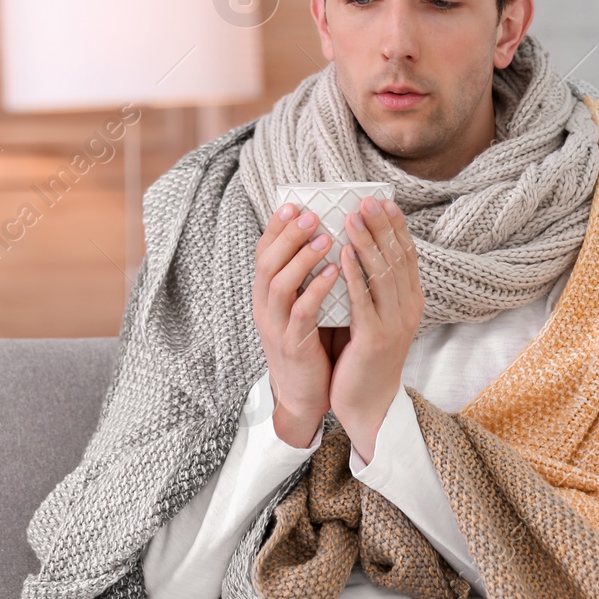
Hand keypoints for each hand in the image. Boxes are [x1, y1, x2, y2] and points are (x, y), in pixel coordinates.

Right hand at [252, 202, 342, 447]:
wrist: (304, 395)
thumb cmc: (310, 343)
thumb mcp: (302, 305)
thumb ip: (306, 277)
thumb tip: (326, 237)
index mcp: (266, 295)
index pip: (264, 252)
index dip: (277, 227)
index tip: (294, 203)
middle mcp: (264, 307)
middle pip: (267, 262)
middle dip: (288, 234)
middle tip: (310, 212)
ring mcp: (275, 326)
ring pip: (279, 284)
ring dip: (301, 258)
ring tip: (325, 237)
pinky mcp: (292, 345)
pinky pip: (301, 313)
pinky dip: (316, 290)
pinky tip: (335, 272)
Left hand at [329, 196, 423, 462]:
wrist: (369, 406)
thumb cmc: (366, 359)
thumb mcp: (378, 318)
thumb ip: (375, 289)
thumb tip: (362, 250)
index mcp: (411, 302)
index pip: (407, 255)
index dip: (396, 227)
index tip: (382, 201)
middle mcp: (408, 309)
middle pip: (397, 258)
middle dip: (381, 226)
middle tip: (366, 200)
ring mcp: (394, 324)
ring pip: (382, 273)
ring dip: (367, 241)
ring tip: (352, 217)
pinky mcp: (374, 338)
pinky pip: (362, 299)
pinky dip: (353, 272)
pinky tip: (341, 252)